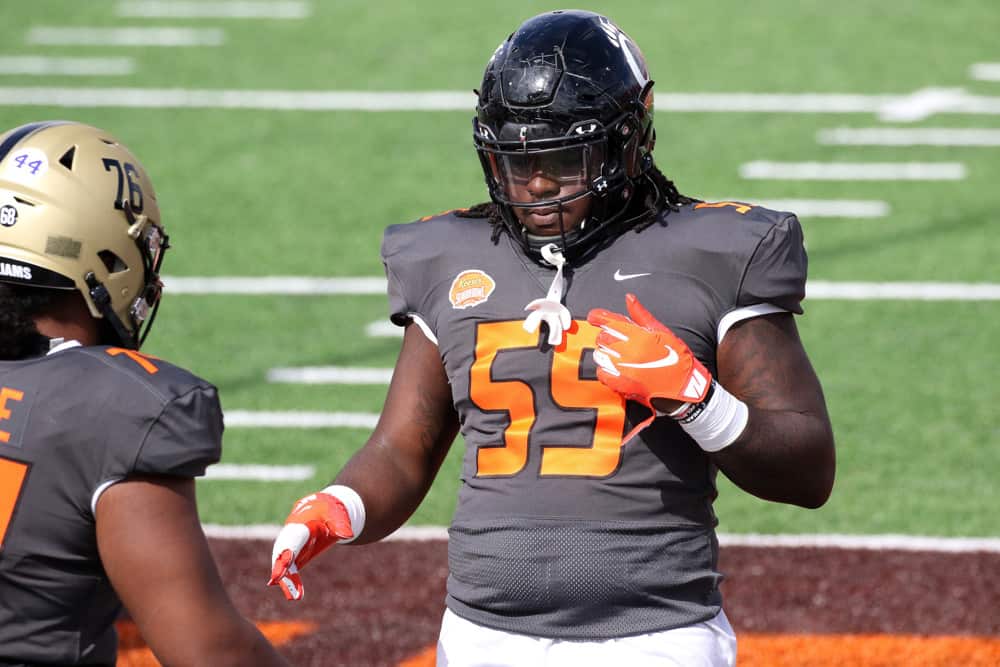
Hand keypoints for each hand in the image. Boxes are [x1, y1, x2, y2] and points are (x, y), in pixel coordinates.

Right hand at [267, 491, 352, 600]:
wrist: (324, 508)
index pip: (291, 539)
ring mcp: (292, 544)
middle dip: (281, 569)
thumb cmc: (331, 510)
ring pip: (285, 563)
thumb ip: (341, 524)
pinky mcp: (296, 553)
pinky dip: (292, 580)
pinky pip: (291, 568)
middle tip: (280, 584)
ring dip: (288, 580)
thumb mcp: (338, 514)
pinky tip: (291, 594)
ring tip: (296, 597)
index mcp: (300, 522)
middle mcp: (291, 534)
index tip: (282, 565)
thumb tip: (348, 535)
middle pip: (283, 553)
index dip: (286, 552)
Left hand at [587, 293, 711, 412]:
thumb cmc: (677, 360)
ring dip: (606, 354)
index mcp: (640, 335)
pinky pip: (602, 373)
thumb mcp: (662, 331)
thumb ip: (641, 315)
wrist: (684, 387)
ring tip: (618, 356)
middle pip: (603, 338)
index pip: (611, 321)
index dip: (599, 317)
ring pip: (601, 355)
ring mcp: (625, 367)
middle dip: (607, 337)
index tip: (593, 316)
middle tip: (617, 342)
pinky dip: (605, 371)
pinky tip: (615, 369)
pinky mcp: (622, 384)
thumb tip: (629, 298)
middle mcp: (630, 350)